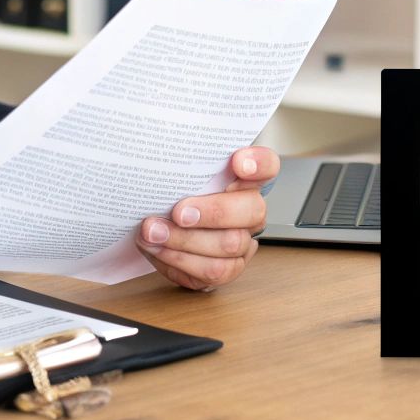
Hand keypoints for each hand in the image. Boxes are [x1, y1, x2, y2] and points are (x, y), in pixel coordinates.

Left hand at [137, 146, 277, 290]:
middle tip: (178, 212)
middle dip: (212, 212)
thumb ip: (180, 160)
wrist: (163, 226)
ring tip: (152, 233)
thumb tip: (158, 147)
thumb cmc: (174, 192)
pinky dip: (180, 262)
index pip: (267, 164)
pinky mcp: (227, 268)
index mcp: (244, 179)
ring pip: (229, 245)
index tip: (238, 161)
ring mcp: (242, 242)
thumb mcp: (178, 172)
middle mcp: (250, 210)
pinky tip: (158, 250)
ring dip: (186, 241)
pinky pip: (213, 272)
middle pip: (251, 210)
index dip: (258, 163)